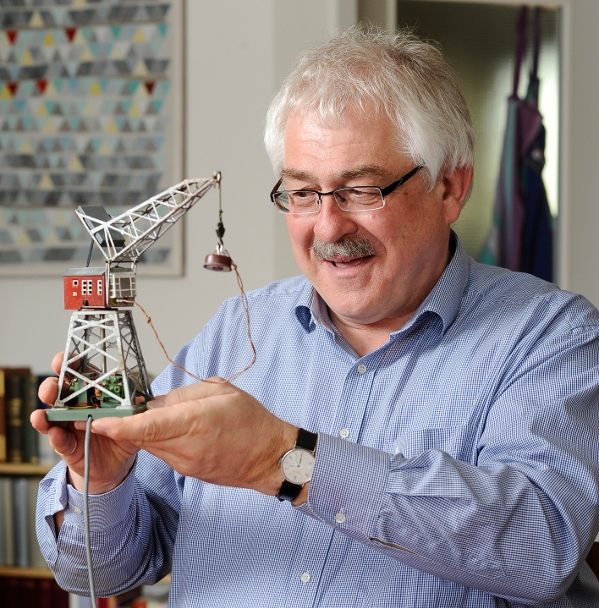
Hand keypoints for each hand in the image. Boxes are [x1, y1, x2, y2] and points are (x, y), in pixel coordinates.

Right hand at [31, 352, 137, 493]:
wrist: (116, 465)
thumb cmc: (122, 434)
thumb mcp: (133, 418)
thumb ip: (135, 409)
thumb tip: (141, 400)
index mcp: (92, 393)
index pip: (79, 373)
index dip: (69, 364)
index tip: (64, 361)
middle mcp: (75, 407)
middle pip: (58, 391)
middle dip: (51, 387)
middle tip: (53, 388)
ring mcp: (68, 426)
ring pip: (50, 415)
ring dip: (45, 413)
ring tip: (43, 415)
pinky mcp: (67, 447)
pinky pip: (58, 441)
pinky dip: (55, 437)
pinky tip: (56, 433)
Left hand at [91, 378, 297, 495]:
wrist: (269, 458)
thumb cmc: (251, 421)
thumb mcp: (221, 391)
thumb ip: (184, 394)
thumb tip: (157, 403)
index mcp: (195, 422)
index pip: (148, 425)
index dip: (120, 425)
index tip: (98, 421)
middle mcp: (185, 447)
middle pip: (142, 436)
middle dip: (122, 424)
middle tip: (106, 408)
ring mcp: (185, 463)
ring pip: (150, 445)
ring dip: (139, 431)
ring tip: (136, 414)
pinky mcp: (187, 471)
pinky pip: (163, 452)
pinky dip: (156, 439)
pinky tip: (164, 428)